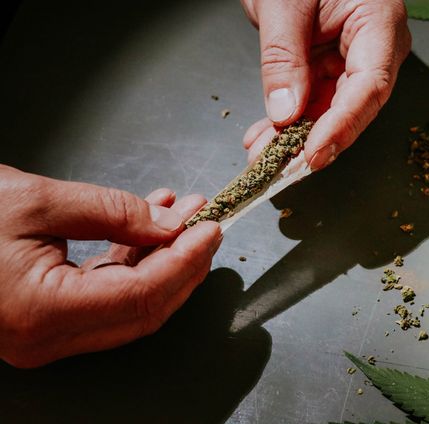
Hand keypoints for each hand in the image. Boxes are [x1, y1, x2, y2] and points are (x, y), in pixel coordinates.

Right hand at [0, 165, 221, 367]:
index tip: (210, 229)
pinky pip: (104, 295)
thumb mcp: (37, 200)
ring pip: (128, 304)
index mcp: (41, 313)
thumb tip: (169, 225)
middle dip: (182, 264)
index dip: (184, 261)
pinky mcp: (44, 319)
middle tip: (206, 225)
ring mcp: (44, 334)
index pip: (142, 296)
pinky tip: (146, 225)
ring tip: (181, 214)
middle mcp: (45, 338)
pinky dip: (131, 261)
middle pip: (143, 309)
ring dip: (160, 258)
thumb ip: (111, 211)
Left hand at [241, 0, 410, 168]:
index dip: (343, 125)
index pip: (369, 85)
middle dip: (314, 141)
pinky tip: (263, 138)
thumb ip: (283, 57)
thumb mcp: (284, 3)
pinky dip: (286, 123)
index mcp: (379, 22)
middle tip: (280, 168)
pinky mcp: (330, 69)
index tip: (313, 154)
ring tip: (260, 156)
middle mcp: (374, 48)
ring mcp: (352, 61)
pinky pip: (312, 103)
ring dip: (294, 139)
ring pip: (329, 113)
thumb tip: (285, 113)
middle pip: (352, 107)